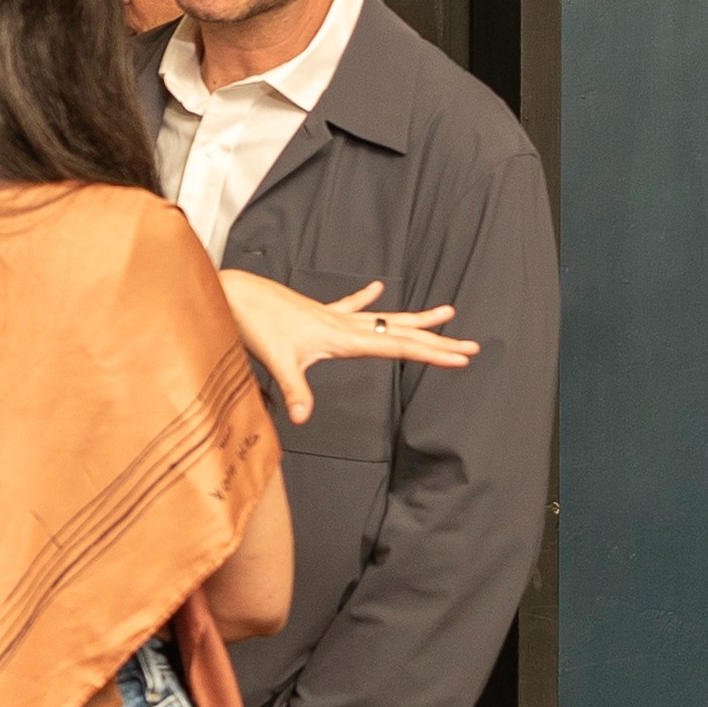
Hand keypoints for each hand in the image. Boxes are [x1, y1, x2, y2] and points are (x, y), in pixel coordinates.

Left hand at [219, 271, 476, 423]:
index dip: (431, 355)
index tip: (461, 359)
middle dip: (438, 342)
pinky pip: (349, 305)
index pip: (398, 348)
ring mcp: (332, 316)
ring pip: (384, 318)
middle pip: (401, 333)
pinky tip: (377, 287)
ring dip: (415, 319)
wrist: (236, 294)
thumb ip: (294, 391)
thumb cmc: (256, 325)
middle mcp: (344, 324)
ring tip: (446, 312)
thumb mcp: (276, 362)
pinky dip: (366, 298)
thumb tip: (302, 419)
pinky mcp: (317, 312)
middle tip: (471, 347)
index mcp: (343, 338)